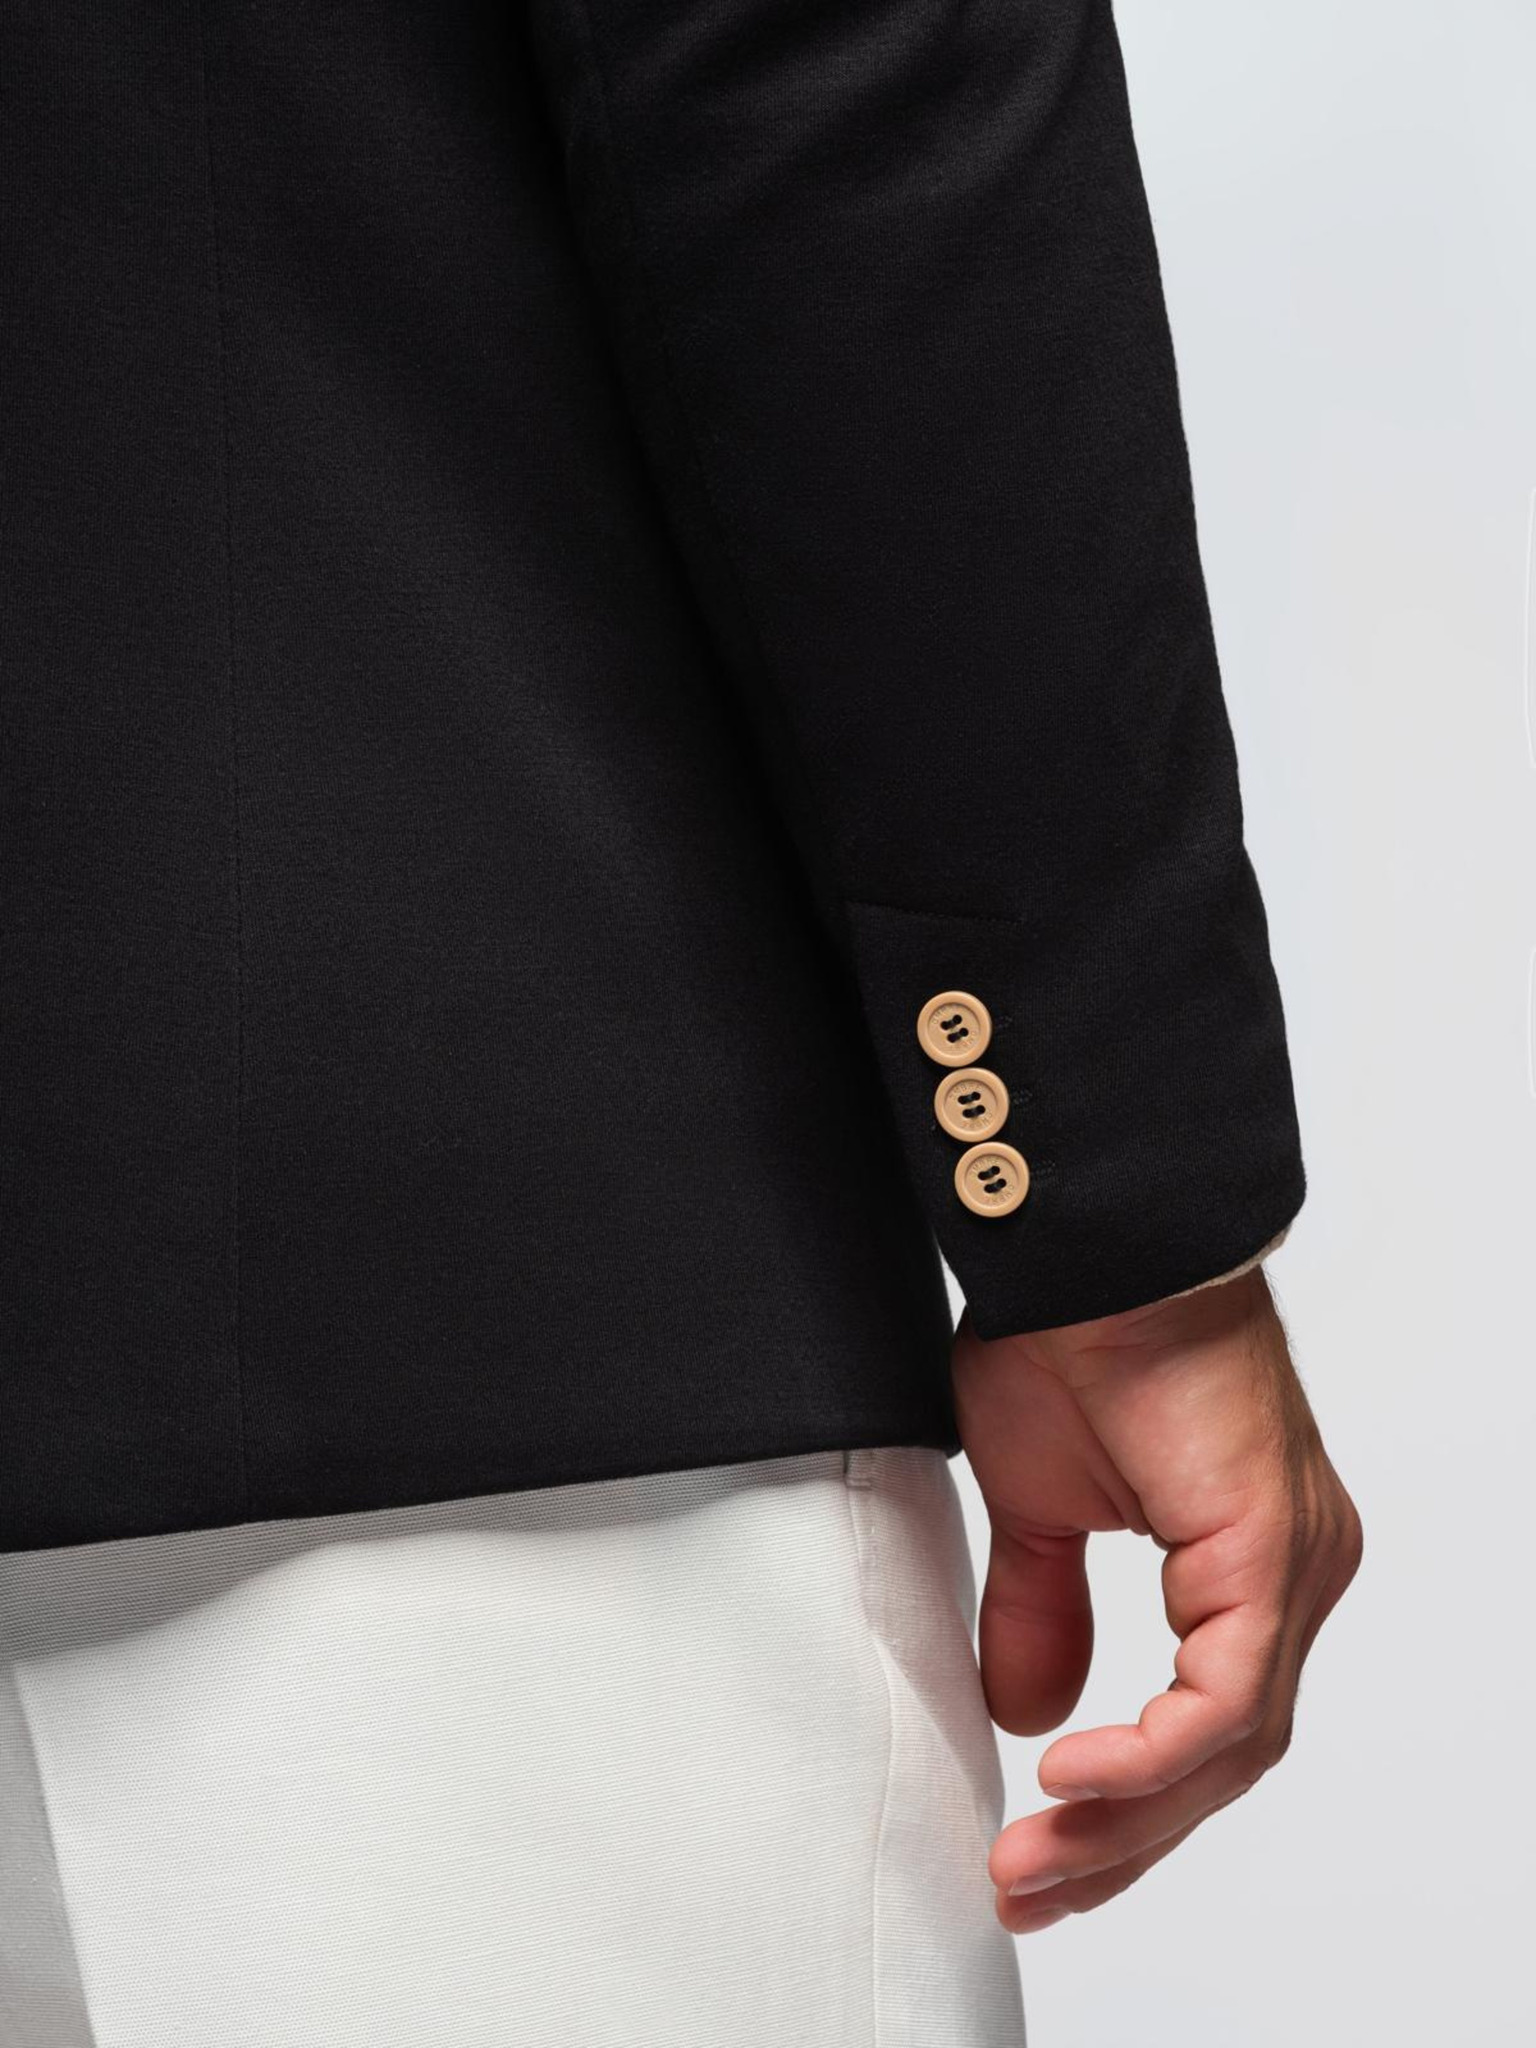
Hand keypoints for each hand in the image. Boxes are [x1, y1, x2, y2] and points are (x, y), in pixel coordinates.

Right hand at [952, 1266, 1360, 1933]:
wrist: (1089, 1251)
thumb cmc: (1071, 1341)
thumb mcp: (1038, 1507)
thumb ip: (1044, 1610)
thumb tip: (1032, 1712)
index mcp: (1248, 1564)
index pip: (1208, 1728)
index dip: (1126, 1806)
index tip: (1037, 1849)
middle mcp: (1292, 1573)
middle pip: (1224, 1759)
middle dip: (1122, 1841)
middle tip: (1028, 1887)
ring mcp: (1294, 1565)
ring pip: (1232, 1747)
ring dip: (1127, 1817)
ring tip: (1034, 1857)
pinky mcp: (1272, 1550)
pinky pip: (1226, 1697)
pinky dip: (1150, 1754)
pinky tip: (1073, 1779)